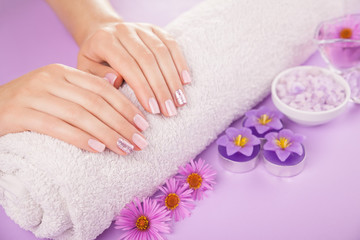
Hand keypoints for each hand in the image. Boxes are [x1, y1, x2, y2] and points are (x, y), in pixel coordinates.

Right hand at [0, 64, 148, 154]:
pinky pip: (57, 127)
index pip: (103, 88)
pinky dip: (80, 139)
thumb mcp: (57, 90)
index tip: (143, 124)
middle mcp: (50, 79)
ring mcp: (34, 95)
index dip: (126, 106)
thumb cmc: (31, 103)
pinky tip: (98, 150)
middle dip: (122, 124)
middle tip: (141, 141)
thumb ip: (83, 87)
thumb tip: (116, 83)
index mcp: (63, 72)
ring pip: (80, 115)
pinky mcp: (20, 113)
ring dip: (107, 134)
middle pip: (95, 103)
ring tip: (125, 149)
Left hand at [77, 21, 191, 116]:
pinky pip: (171, 44)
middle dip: (161, 88)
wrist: (102, 34)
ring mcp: (141, 27)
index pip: (127, 65)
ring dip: (173, 79)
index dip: (142, 88)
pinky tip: (186, 81)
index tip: (153, 110)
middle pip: (147, 60)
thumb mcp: (87, 71)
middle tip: (170, 111)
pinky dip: (180, 63)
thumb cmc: (95, 59)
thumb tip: (117, 80)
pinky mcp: (155, 28)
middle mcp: (124, 30)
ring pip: (162, 52)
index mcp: (105, 41)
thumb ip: (98, 78)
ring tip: (180, 101)